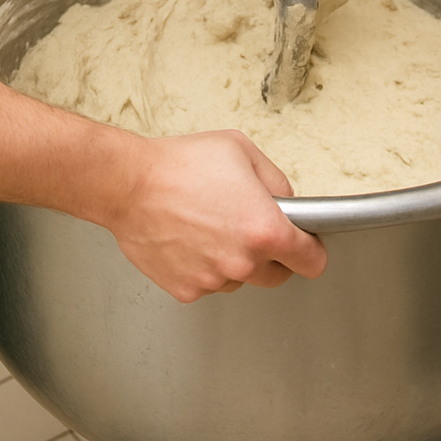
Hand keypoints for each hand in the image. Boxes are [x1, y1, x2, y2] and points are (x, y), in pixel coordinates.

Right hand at [107, 130, 327, 302]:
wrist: (128, 184)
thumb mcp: (241, 151)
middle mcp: (243, 262)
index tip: (303, 243)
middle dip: (271, 255)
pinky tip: (188, 238)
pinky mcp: (186, 289)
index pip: (312, 261)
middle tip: (246, 226)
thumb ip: (276, 180)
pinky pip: (207, 283)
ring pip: (239, 279)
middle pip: (278, 276)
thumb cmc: (179, 164)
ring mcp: (214, 280)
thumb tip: (287, 204)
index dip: (310, 249)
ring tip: (207, 225)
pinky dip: (202, 266)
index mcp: (265, 229)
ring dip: (233, 261)